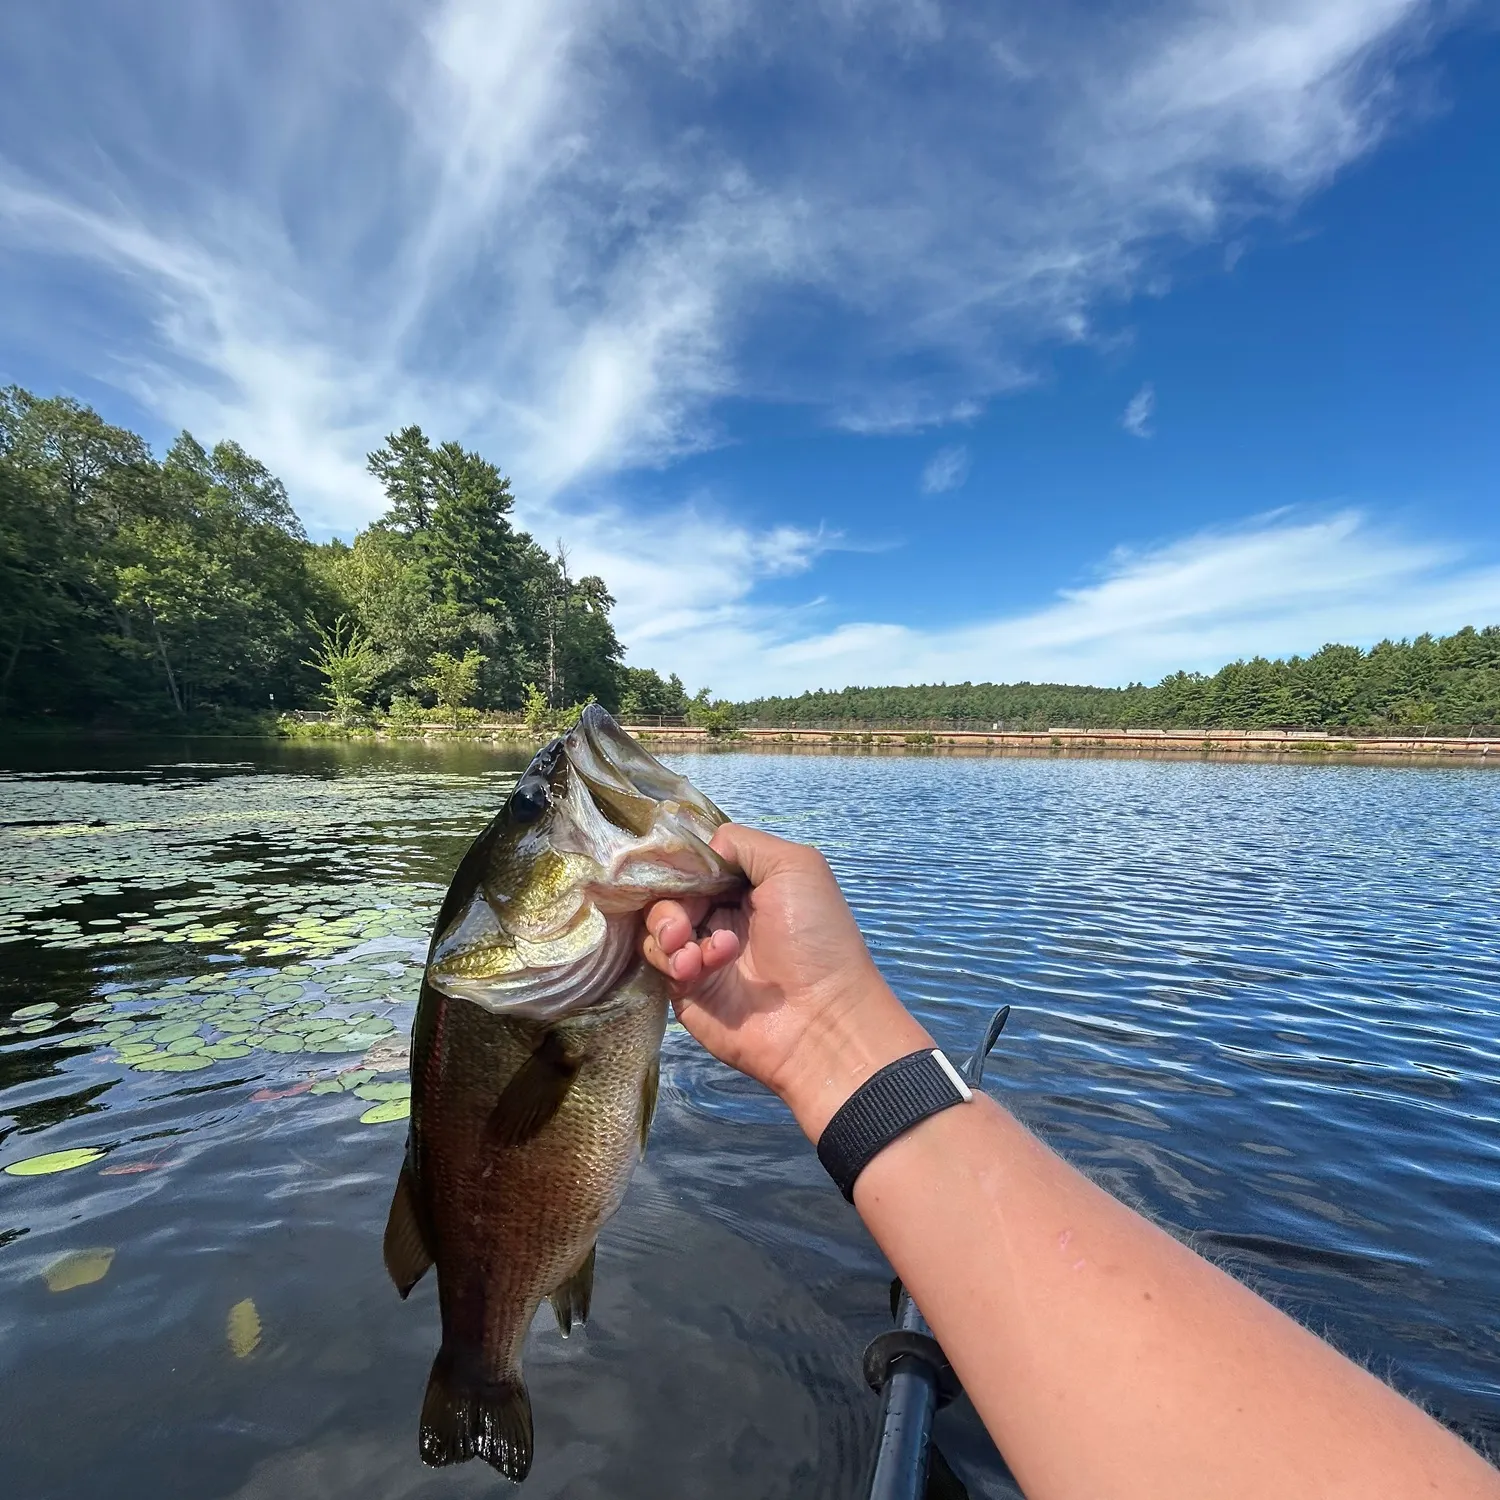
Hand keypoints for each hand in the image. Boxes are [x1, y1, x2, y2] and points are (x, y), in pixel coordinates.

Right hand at [642, 824, 931, 1137]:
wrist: (820, 1019)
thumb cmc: (815, 935)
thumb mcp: (795, 866)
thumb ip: (742, 843)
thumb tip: (699, 853)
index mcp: (745, 885)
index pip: (696, 861)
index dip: (681, 863)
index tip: (676, 870)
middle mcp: (720, 914)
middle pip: (668, 889)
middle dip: (671, 901)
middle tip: (685, 923)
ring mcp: (700, 951)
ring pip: (655, 924)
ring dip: (668, 929)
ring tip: (696, 951)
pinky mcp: (685, 988)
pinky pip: (658, 961)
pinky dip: (673, 960)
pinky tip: (697, 969)